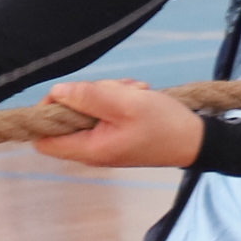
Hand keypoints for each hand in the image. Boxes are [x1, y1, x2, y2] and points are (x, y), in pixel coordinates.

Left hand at [31, 79, 204, 171]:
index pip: (42, 140)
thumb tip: (57, 91)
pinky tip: (137, 95)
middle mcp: (92, 151)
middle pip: (66, 121)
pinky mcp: (117, 138)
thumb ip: (89, 96)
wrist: (198, 141)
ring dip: (107, 95)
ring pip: (87, 114)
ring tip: (134, 90)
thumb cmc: (165, 125)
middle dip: (86, 97)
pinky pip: (104, 116)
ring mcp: (105, 144)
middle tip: (114, 88)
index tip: (68, 94)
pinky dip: (117, 102)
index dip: (47, 114)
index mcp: (89, 149)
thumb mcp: (128, 103)